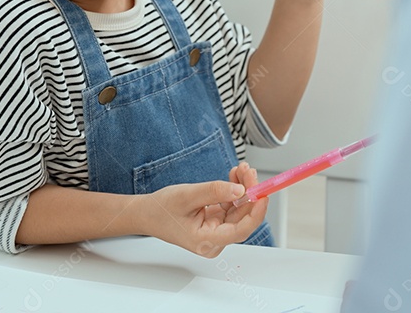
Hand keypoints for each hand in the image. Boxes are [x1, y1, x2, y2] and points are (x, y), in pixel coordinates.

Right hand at [146, 164, 267, 257]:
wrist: (147, 213)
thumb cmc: (161, 209)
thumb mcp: (187, 196)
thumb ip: (214, 192)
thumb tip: (241, 189)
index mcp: (206, 241)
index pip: (241, 230)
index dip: (256, 211)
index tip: (262, 193)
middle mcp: (214, 240)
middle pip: (242, 217)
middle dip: (249, 192)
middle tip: (248, 170)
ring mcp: (216, 232)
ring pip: (239, 210)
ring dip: (243, 188)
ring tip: (241, 169)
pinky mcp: (216, 222)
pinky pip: (232, 206)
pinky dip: (235, 190)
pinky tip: (235, 176)